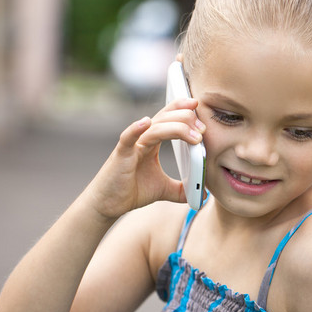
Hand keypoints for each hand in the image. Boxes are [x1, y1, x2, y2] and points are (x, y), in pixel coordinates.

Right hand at [83, 98, 205, 220]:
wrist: (108, 205)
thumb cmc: (131, 191)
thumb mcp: (163, 189)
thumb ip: (182, 189)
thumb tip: (202, 194)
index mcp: (152, 141)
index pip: (168, 117)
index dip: (182, 108)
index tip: (198, 106)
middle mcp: (142, 139)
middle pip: (165, 118)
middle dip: (186, 119)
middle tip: (203, 129)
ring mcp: (131, 146)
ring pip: (154, 128)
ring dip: (176, 128)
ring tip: (195, 136)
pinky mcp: (120, 156)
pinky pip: (128, 138)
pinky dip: (135, 129)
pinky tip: (145, 122)